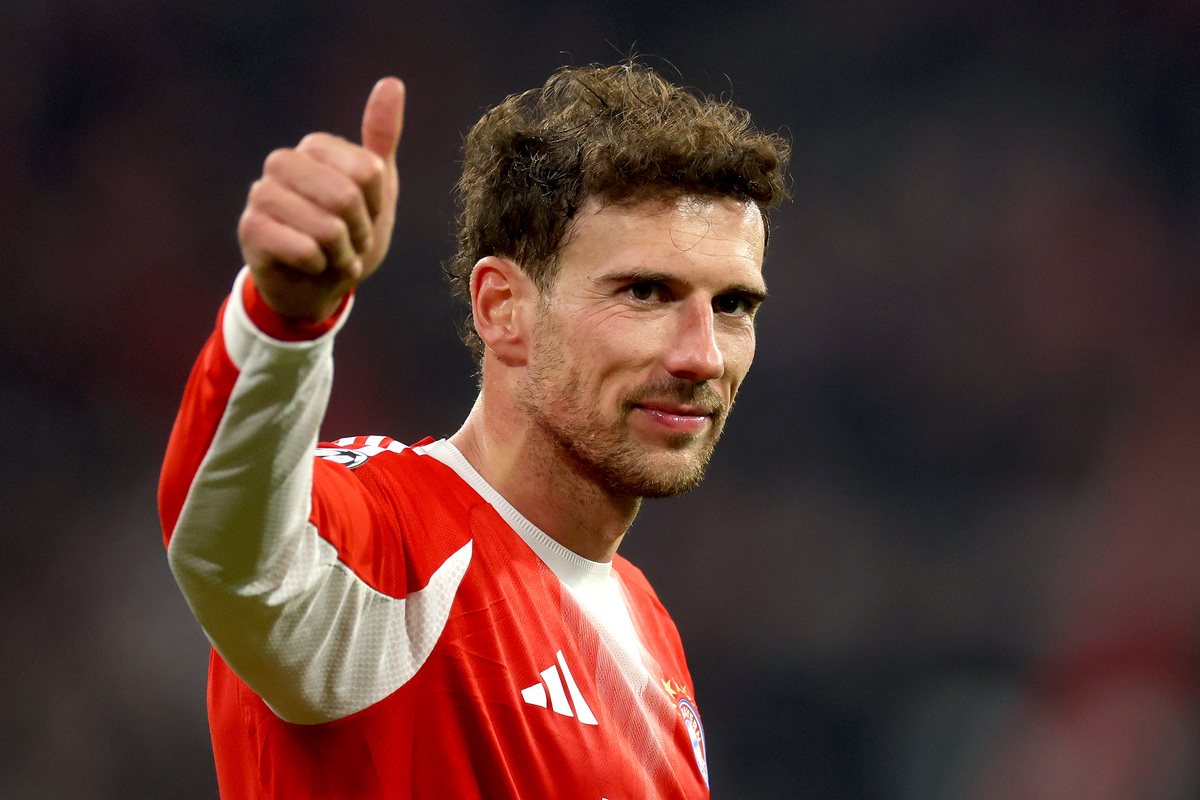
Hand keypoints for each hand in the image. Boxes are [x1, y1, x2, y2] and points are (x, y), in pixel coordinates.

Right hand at [238, 77, 405, 321]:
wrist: (316, 287)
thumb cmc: (348, 234)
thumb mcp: (376, 187)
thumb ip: (381, 137)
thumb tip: (391, 82)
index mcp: (314, 147)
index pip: (368, 170)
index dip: (375, 205)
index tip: (364, 216)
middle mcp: (282, 163)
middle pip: (347, 196)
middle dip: (360, 232)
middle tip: (349, 242)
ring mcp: (261, 195)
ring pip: (327, 227)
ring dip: (342, 254)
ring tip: (332, 256)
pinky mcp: (250, 230)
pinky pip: (305, 250)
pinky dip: (321, 267)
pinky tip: (313, 267)